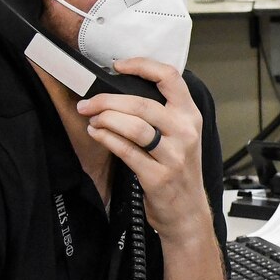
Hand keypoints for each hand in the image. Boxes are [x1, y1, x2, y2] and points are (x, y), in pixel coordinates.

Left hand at [74, 59, 211, 242]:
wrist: (187, 213)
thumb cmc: (178, 171)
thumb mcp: (181, 136)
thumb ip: (161, 113)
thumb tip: (120, 92)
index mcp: (191, 116)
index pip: (170, 77)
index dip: (142, 66)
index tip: (118, 65)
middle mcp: (185, 132)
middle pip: (142, 103)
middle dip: (108, 100)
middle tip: (88, 102)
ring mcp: (173, 156)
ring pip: (134, 126)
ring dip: (105, 119)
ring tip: (91, 118)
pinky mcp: (158, 177)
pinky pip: (126, 151)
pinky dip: (106, 139)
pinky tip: (96, 134)